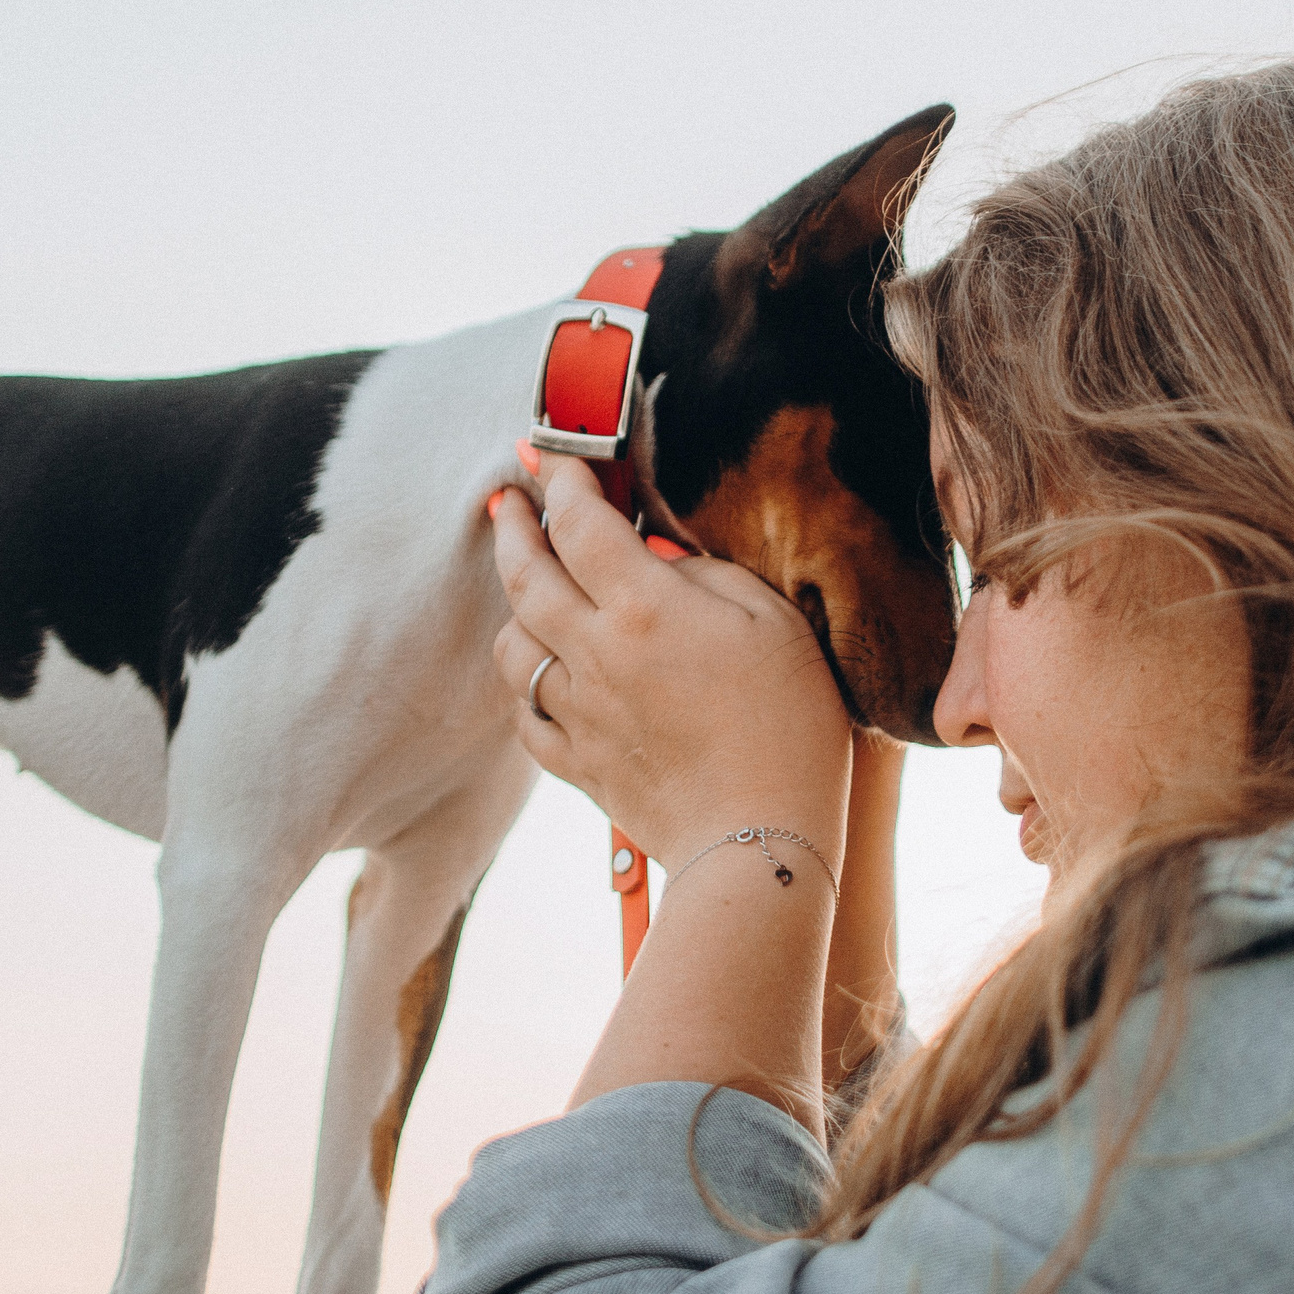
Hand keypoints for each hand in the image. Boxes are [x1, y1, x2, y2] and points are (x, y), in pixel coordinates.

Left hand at [489, 449, 853, 866]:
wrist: (760, 840)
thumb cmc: (789, 727)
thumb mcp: (774, 623)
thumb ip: (707, 574)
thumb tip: (660, 556)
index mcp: (644, 608)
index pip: (581, 523)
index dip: (560, 478)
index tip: (548, 454)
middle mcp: (596, 654)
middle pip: (525, 575)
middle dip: (510, 527)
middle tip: (504, 499)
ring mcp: (579, 712)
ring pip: (512, 645)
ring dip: (513, 606)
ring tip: (528, 587)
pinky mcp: (578, 764)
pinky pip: (525, 715)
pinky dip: (524, 685)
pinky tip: (540, 672)